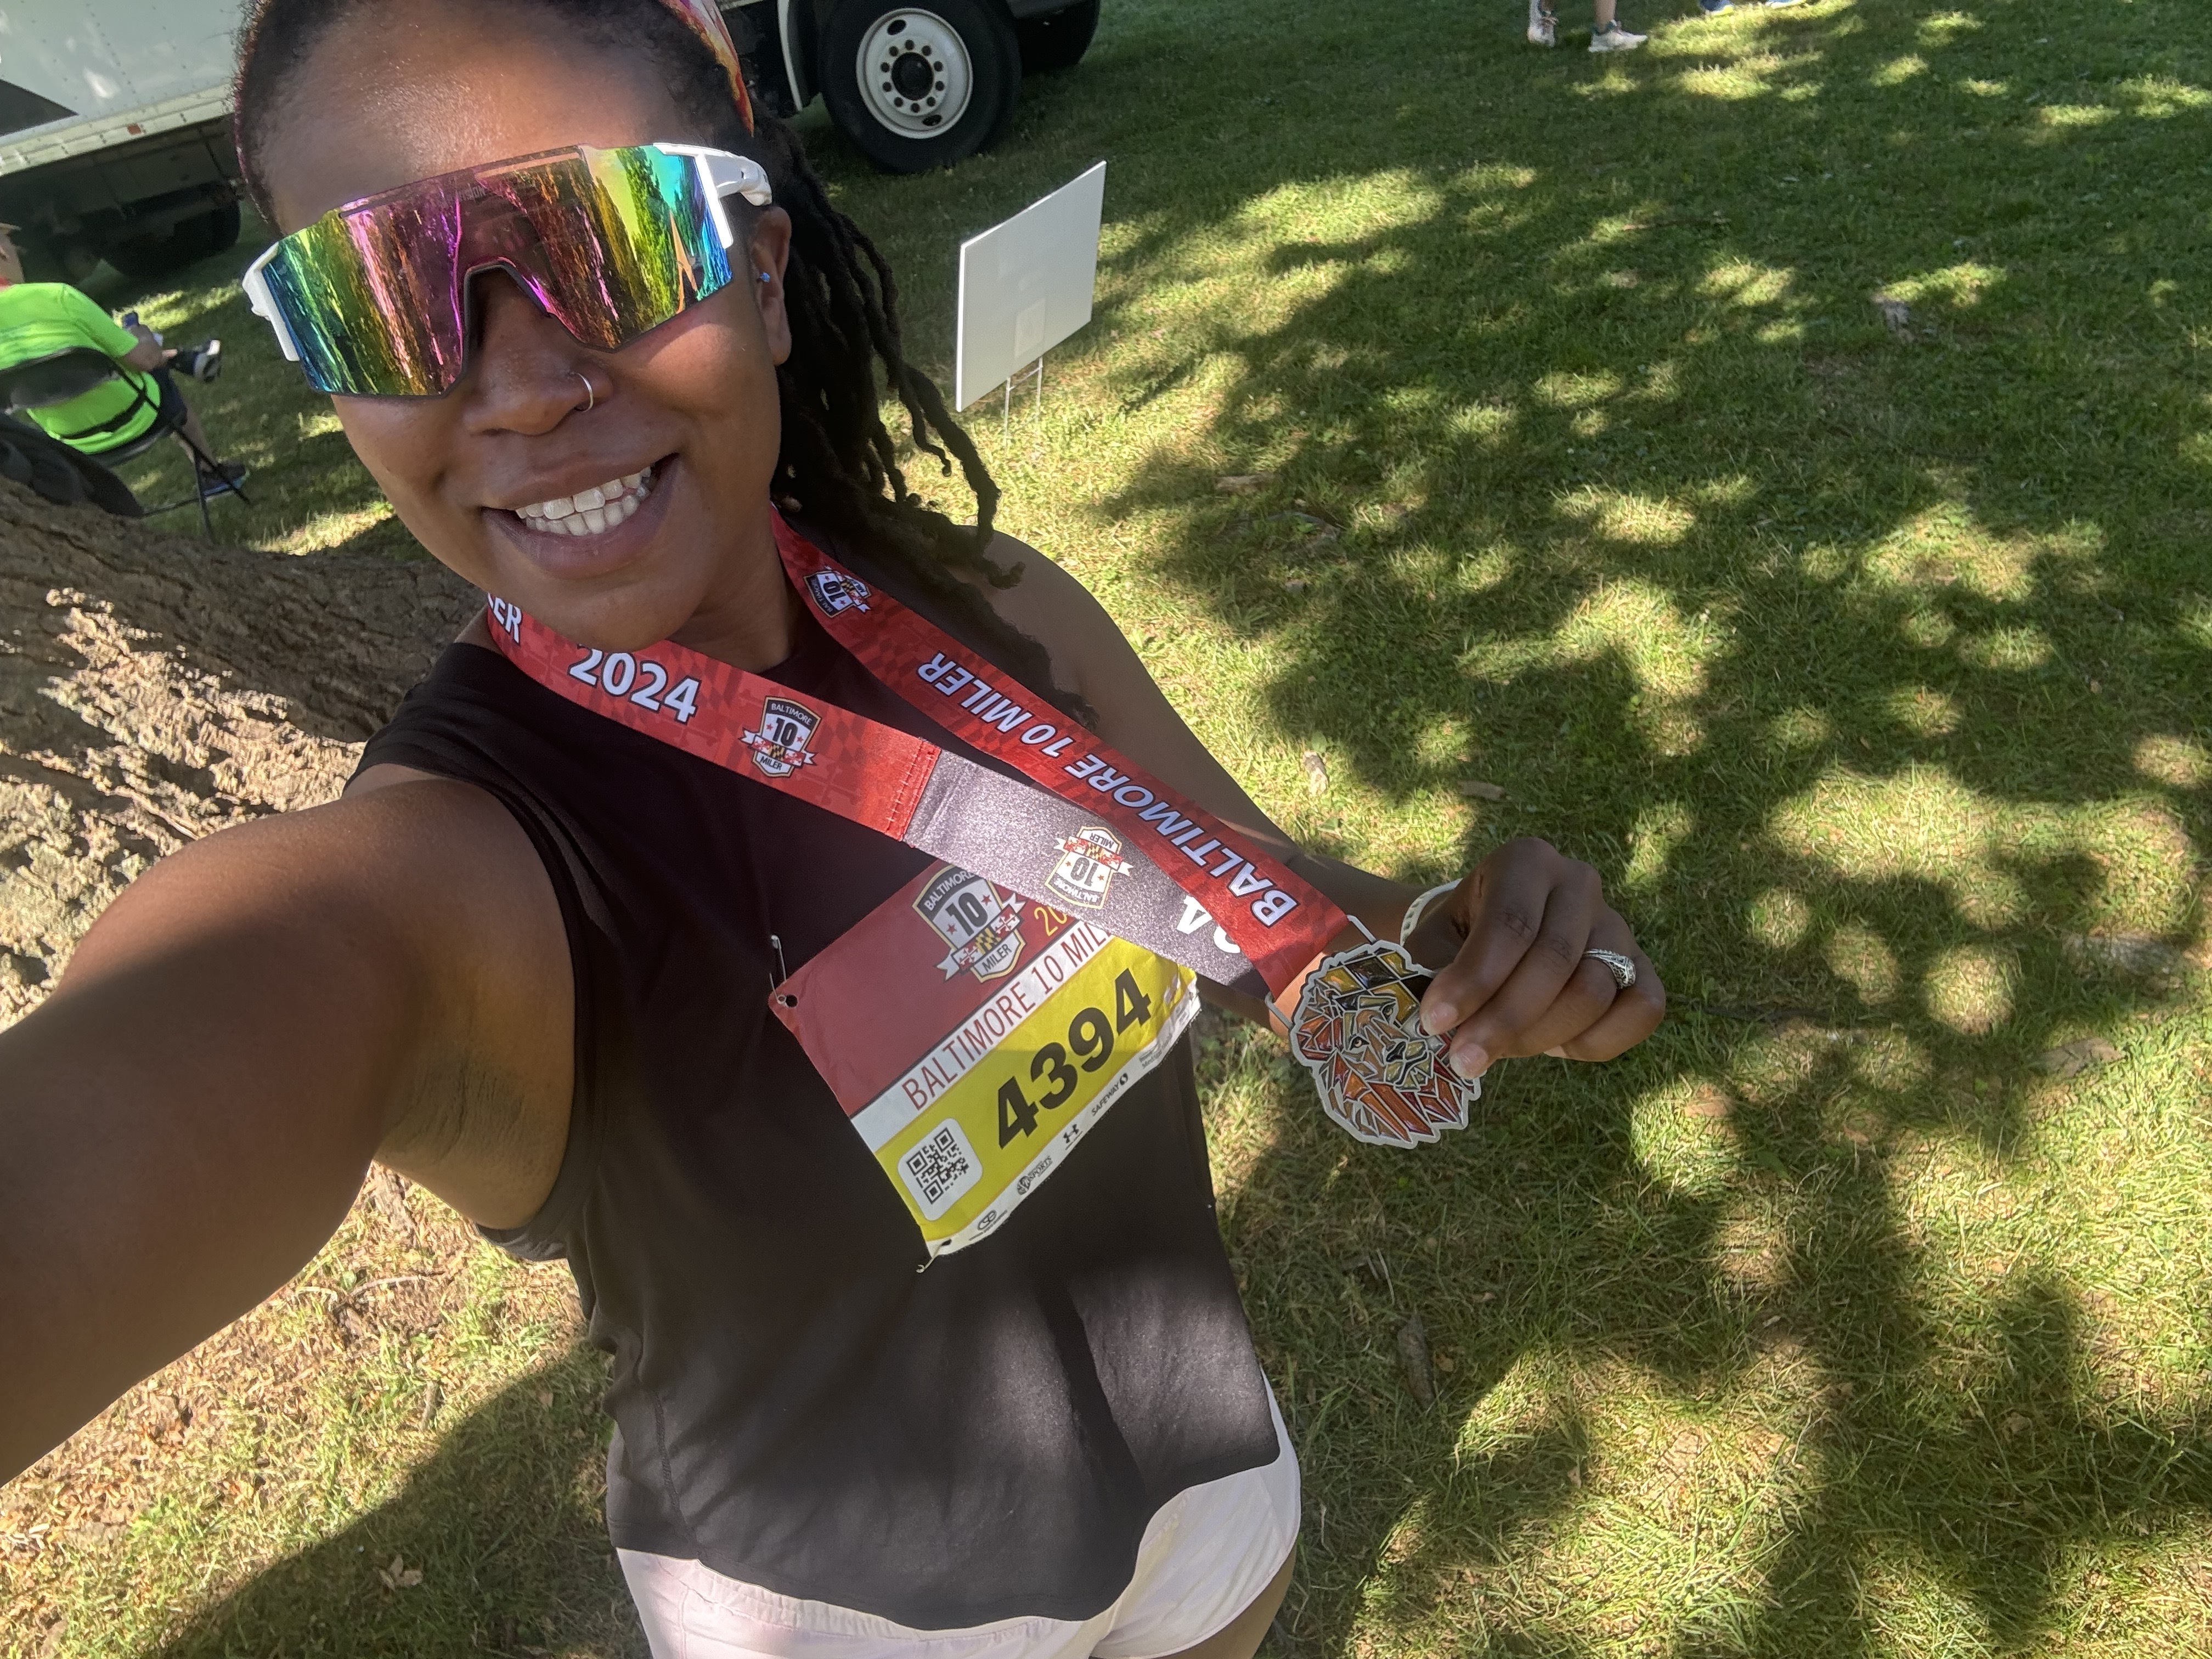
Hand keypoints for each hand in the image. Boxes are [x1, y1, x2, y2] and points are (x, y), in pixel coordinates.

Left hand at [1407, 838, 1663, 1078]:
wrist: (1492, 937)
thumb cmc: (1459, 939)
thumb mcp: (1434, 945)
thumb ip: (1435, 975)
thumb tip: (1442, 1023)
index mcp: (1525, 861)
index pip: (1510, 924)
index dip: (1475, 980)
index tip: (1436, 1023)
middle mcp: (1579, 882)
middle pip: (1555, 961)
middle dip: (1505, 1019)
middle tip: (1463, 1058)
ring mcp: (1617, 924)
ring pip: (1593, 991)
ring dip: (1540, 1036)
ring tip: (1496, 1052)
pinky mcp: (1640, 967)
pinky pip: (1642, 1010)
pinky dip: (1600, 1040)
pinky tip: (1555, 1050)